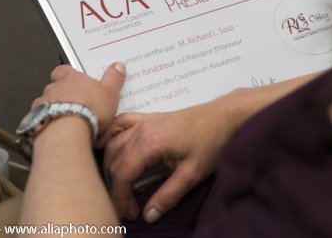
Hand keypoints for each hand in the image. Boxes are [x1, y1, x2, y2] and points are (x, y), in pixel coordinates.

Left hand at [32, 62, 125, 142]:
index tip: (75, 77)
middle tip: (75, 101)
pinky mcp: (38, 121)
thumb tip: (117, 67)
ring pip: (46, 102)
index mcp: (71, 78)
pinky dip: (48, 122)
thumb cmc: (87, 110)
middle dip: (63, 93)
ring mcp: (44, 104)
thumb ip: (113, 79)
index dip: (68, 73)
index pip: (64, 69)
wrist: (67, 131)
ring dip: (54, 108)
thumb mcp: (110, 93)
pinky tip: (57, 129)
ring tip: (67, 118)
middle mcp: (55, 89)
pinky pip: (41, 119)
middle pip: (55, 86)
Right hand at [103, 95, 237, 222]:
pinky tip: (104, 145)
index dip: (120, 197)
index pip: (123, 174)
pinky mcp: (149, 118)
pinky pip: (120, 123)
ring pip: (113, 143)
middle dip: (116, 186)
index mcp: (149, 142)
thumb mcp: (192, 174)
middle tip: (127, 206)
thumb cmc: (212, 140)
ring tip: (119, 186)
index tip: (128, 213)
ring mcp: (144, 121)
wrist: (227, 115)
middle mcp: (141, 129)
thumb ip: (168, 195)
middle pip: (114, 160)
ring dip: (111, 165)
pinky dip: (109, 135)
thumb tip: (149, 215)